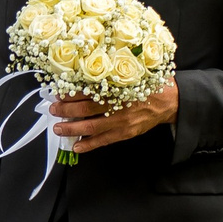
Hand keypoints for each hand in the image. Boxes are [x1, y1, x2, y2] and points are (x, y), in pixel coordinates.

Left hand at [53, 79, 178, 153]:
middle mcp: (118, 104)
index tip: (59, 92)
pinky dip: (88, 145)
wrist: (168, 101)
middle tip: (54, 109)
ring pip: (91, 126)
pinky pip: (103, 141)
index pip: (88, 89)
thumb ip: (110, 76)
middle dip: (66, 109)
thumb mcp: (130, 74)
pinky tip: (76, 147)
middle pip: (86, 108)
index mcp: (117, 87)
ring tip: (58, 128)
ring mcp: (121, 121)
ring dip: (72, 128)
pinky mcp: (125, 133)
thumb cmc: (147, 86)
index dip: (71, 92)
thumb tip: (84, 75)